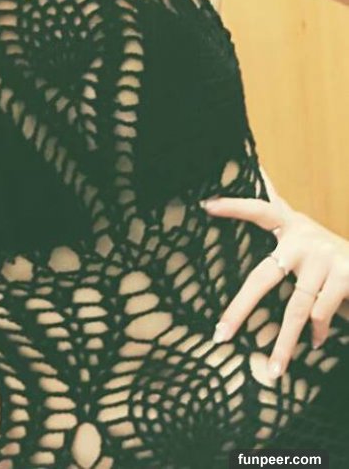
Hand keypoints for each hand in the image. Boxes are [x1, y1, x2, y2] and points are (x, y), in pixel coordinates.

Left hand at [200, 195, 348, 377]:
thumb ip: (276, 210)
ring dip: (286, 343)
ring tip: (273, 370)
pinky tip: (313, 343)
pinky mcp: (345, 276)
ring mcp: (325, 257)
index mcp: (289, 225)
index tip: (205, 206)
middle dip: (241, 308)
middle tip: (221, 334)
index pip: (258, 209)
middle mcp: (304, 238)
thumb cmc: (326, 252)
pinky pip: (322, 314)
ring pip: (296, 307)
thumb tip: (258, 170)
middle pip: (264, 277)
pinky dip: (316, 332)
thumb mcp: (302, 231)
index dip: (233, 206)